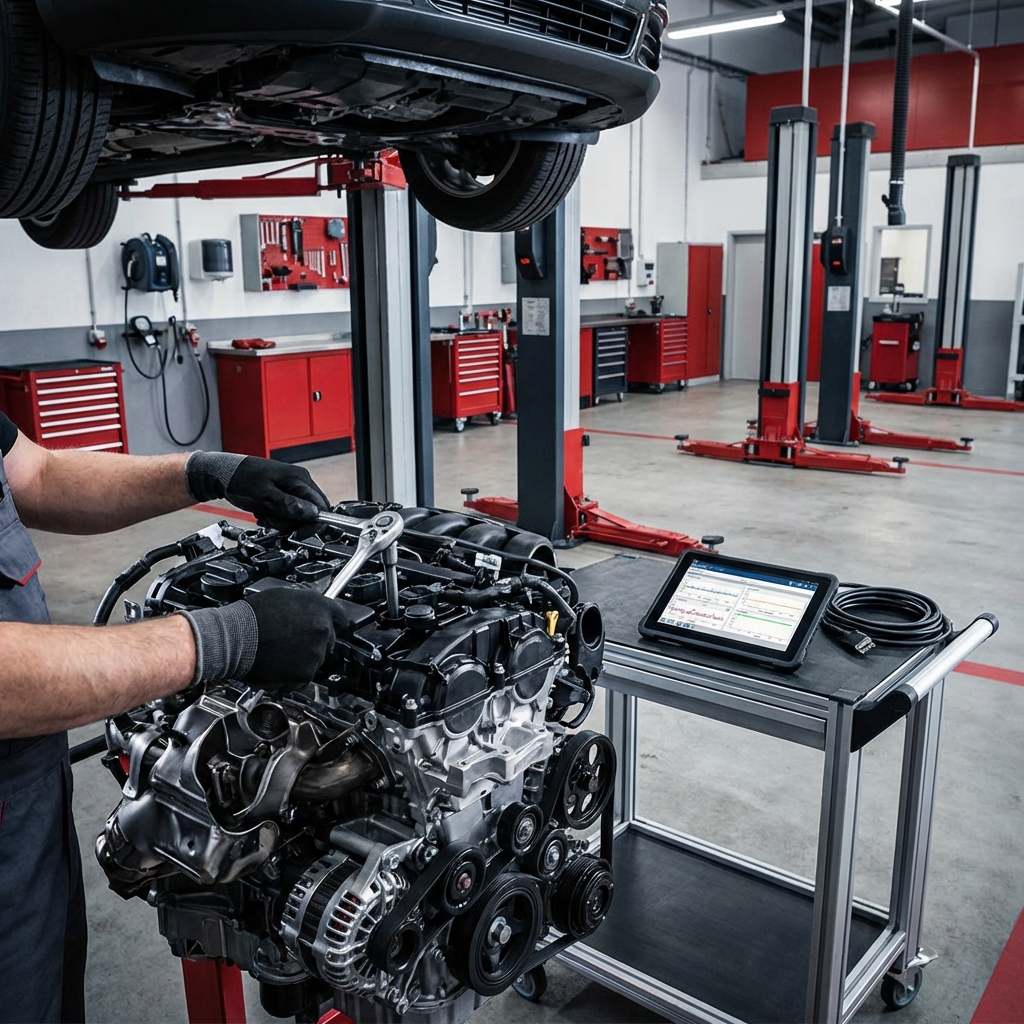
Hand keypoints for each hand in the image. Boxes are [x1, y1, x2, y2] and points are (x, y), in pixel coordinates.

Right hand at [182, 588, 352, 688]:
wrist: (232, 639)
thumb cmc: (250, 617)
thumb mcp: (283, 597)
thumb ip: (304, 605)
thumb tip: (308, 610)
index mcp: (319, 607)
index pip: (341, 618)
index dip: (331, 625)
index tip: (327, 629)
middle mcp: (322, 629)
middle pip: (329, 640)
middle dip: (314, 643)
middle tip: (292, 642)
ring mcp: (315, 652)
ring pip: (316, 659)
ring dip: (303, 659)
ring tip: (280, 652)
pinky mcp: (305, 673)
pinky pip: (304, 676)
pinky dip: (293, 676)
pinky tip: (277, 665)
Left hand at [226, 458, 329, 529]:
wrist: (221, 473)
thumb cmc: (238, 479)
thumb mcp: (263, 496)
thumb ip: (289, 506)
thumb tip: (312, 514)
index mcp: (299, 478)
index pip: (320, 506)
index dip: (311, 524)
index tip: (297, 534)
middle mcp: (299, 480)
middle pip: (310, 511)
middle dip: (291, 522)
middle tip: (271, 519)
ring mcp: (291, 485)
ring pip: (298, 513)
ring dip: (281, 520)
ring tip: (263, 513)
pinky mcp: (283, 491)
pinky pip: (288, 510)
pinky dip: (276, 516)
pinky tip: (263, 512)